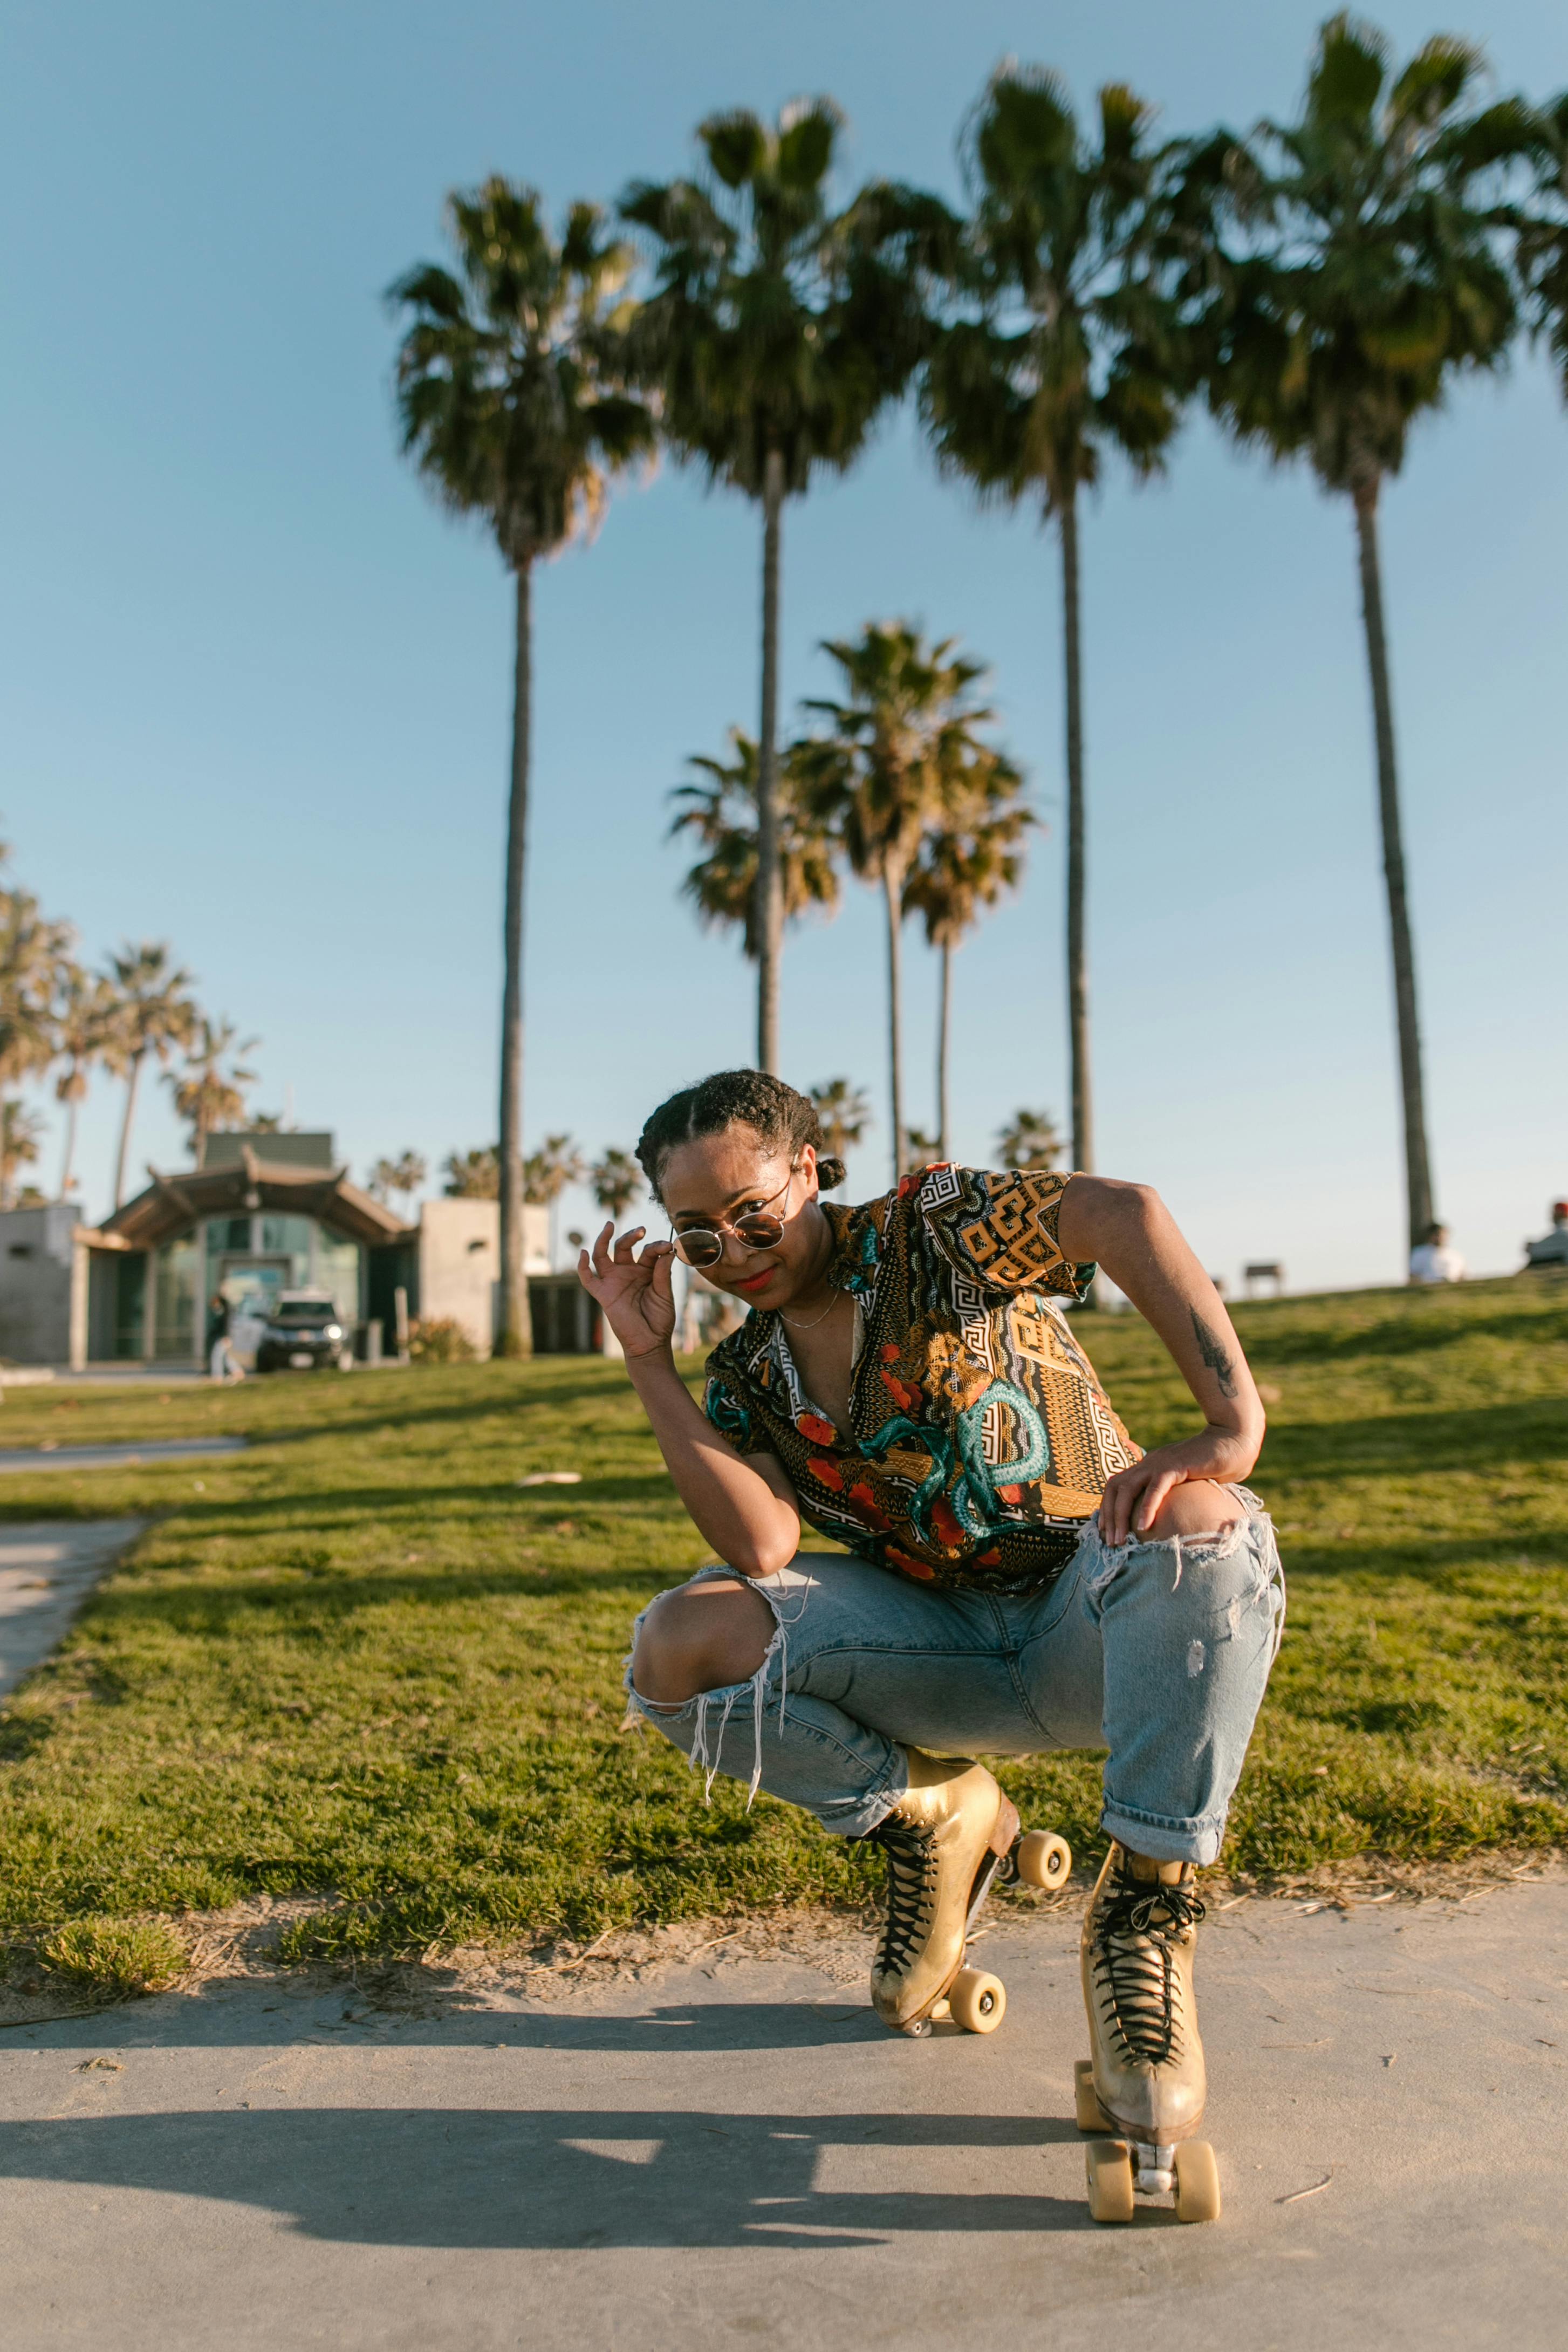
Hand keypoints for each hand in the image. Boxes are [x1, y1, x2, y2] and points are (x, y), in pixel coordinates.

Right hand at [578, 1223, 676, 1359]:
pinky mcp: (603, 1294)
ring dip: (604, 1240)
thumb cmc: (660, 1319)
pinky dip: (582, 1266)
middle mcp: (628, 1272)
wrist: (650, 1342)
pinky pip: (588, 1279)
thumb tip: (666, 1253)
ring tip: (610, 1225)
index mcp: (645, 1270)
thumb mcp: (665, 1294)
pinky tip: (583, 1252)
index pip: (648, 1251)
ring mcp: (614, 1282)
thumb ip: (663, 1274)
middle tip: (641, 1230)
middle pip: (623, 1247)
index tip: (667, 1246)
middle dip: (630, 1236)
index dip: (657, 1246)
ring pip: (603, 1255)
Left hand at [1096, 1432, 1253, 1547]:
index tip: (1106, 1532)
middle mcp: (1148, 1463)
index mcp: (1148, 1467)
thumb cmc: (1215, 1466)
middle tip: (1110, 1542)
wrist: (1234, 1442)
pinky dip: (1147, 1508)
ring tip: (1120, 1540)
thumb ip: (1174, 1496)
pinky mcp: (1175, 1466)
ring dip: (1120, 1516)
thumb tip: (1170, 1520)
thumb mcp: (1187, 1483)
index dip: (1107, 1508)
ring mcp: (1159, 1463)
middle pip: (1115, 1488)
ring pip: (1127, 1489)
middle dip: (1108, 1516)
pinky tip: (1144, 1526)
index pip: (1116, 1486)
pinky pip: (1155, 1489)